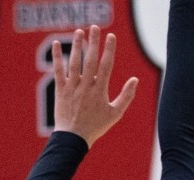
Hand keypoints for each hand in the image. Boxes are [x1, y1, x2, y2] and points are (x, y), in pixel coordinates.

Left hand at [52, 25, 139, 146]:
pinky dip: (57, 57)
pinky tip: (57, 44)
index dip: (109, 49)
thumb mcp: (116, 113)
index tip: (111, 36)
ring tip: (80, 31)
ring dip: (77, 46)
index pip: (106, 65)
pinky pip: (58, 70)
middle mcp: (86, 86)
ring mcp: (72, 87)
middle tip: (95, 27)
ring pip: (75, 62)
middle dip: (93, 42)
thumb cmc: (96, 126)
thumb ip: (126, 96)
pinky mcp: (60, 89)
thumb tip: (135, 79)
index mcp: (100, 91)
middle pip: (90, 60)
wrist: (74, 138)